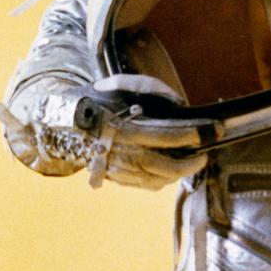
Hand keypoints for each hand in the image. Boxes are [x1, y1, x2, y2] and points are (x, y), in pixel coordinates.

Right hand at [0, 78, 203, 188]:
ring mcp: (117, 169)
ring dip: (179, 173)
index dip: (194, 134)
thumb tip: (174, 102)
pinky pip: (145, 185)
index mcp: (124, 127)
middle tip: (204, 155)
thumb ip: (145, 88)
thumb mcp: (115, 85)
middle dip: (190, 163)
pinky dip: (162, 179)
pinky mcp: (114, 178)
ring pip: (157, 179)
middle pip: (165, 166)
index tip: (214, 130)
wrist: (56, 122)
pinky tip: (171, 169)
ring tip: (191, 161)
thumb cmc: (91, 100)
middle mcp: (121, 152)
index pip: (168, 135)